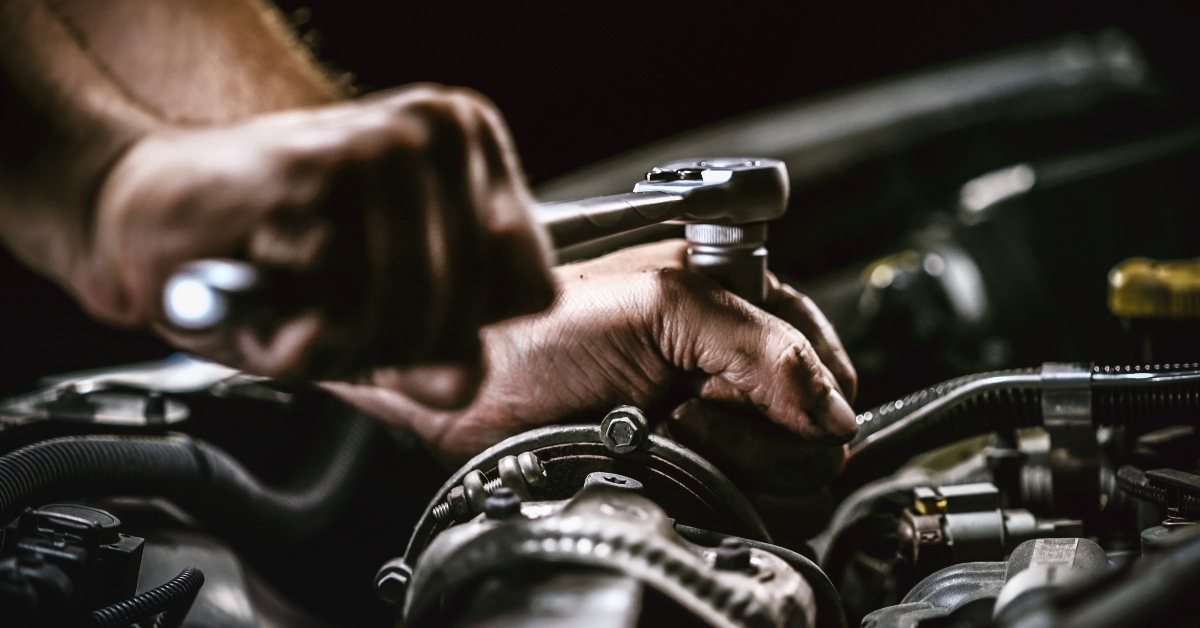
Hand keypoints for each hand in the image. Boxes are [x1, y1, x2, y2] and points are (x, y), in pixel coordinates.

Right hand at [79, 85, 554, 398]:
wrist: (152, 218)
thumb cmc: (273, 259)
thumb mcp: (376, 321)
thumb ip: (435, 357)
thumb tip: (462, 379)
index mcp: (472, 149)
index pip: (532, 286)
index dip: (464, 330)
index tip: (406, 316)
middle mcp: (439, 132)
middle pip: (472, 313)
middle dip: (396, 346)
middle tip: (333, 311)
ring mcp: (384, 145)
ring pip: (412, 315)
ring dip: (339, 340)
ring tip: (298, 295)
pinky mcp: (320, 170)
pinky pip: (343, 307)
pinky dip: (294, 330)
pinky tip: (268, 283)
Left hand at [327, 240, 857, 527]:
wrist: (472, 385)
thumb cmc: (540, 328)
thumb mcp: (661, 307)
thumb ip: (761, 346)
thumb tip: (833, 410)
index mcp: (740, 307)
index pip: (826, 361)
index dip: (805, 391)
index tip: (749, 397)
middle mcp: (732, 366)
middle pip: (814, 430)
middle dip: (759, 432)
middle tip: (692, 410)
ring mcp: (712, 424)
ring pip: (785, 476)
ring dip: (731, 463)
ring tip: (668, 431)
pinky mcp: (687, 471)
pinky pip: (741, 505)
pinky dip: (711, 492)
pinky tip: (662, 461)